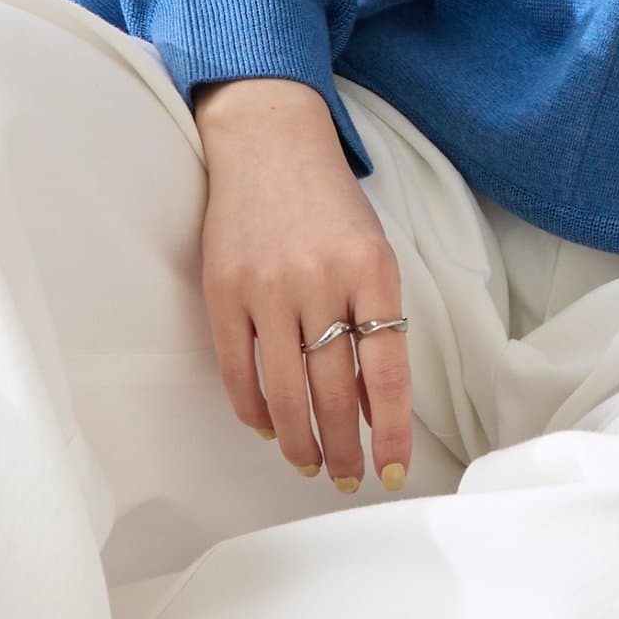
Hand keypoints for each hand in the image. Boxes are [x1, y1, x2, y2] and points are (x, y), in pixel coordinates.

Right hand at [194, 77, 410, 493]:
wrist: (271, 142)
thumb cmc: (333, 203)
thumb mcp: (374, 251)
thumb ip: (378, 319)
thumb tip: (375, 402)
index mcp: (374, 270)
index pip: (387, 371)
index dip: (391, 430)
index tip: (394, 468)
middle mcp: (321, 281)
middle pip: (334, 391)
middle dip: (344, 447)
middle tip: (350, 476)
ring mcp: (269, 287)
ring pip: (286, 391)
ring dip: (301, 440)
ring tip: (312, 464)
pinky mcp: (224, 290)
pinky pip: (239, 369)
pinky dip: (254, 409)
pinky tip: (268, 428)